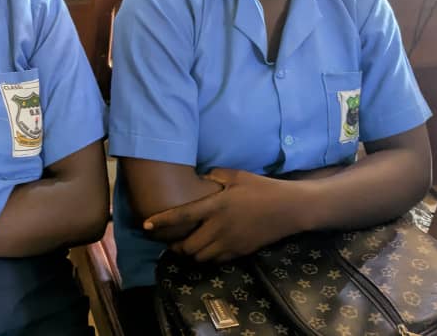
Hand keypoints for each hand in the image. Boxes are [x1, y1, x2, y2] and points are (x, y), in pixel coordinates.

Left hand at [144, 169, 313, 261]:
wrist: (290, 209)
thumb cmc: (262, 188)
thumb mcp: (237, 175)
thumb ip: (215, 175)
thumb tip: (200, 177)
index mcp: (216, 206)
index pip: (182, 216)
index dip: (162, 221)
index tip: (146, 225)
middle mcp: (219, 227)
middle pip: (188, 247)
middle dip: (176, 246)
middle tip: (171, 240)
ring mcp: (230, 243)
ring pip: (200, 257)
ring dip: (190, 254)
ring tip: (187, 245)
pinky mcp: (240, 252)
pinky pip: (216, 261)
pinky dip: (206, 257)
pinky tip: (207, 248)